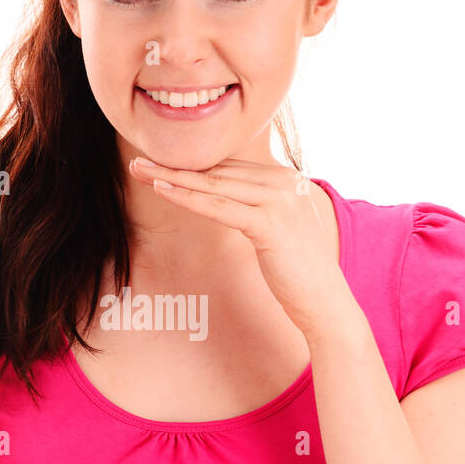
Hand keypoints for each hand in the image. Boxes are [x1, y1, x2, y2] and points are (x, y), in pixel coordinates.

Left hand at [128, 155, 348, 336]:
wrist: (325, 302)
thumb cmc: (297, 272)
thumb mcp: (275, 229)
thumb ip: (254, 207)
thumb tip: (225, 200)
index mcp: (285, 178)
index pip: (229, 167)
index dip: (193, 165)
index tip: (161, 162)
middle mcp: (284, 181)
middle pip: (218, 170)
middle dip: (176, 165)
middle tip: (139, 161)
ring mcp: (279, 199)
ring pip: (214, 184)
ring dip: (172, 176)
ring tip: (140, 171)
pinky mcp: (270, 222)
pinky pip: (219, 207)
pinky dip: (187, 198)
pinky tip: (162, 190)